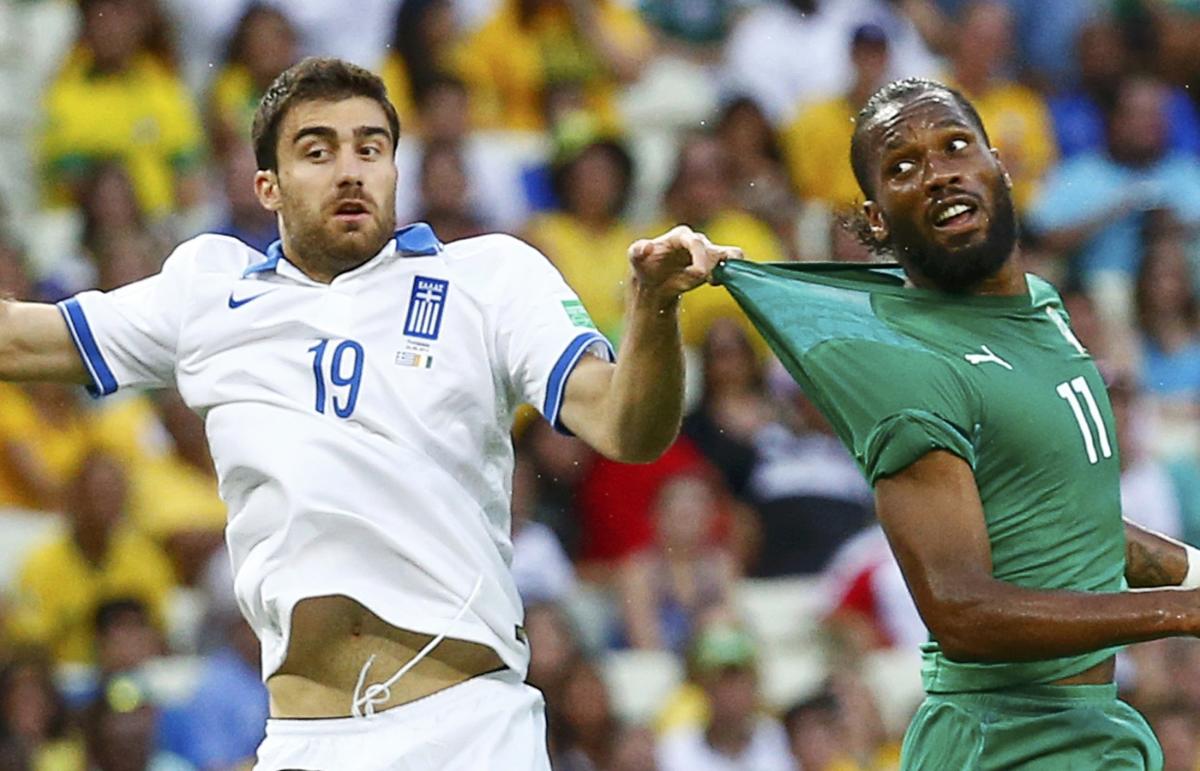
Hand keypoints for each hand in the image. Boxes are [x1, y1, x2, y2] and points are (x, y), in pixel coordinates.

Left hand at [627, 225, 743, 308]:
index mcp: (680, 236)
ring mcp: (708, 251)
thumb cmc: (645, 266)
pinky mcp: (716, 263)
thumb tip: (647, 246)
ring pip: (730, 254)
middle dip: (708, 269)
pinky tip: (714, 282)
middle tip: (701, 281)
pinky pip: (735, 260)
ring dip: (724, 269)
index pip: (697, 242)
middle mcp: (697, 241)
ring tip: (711, 281)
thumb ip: (638, 250)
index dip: (700, 257)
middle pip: (715, 251)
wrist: (654, 282)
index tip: (699, 274)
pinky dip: (733, 271)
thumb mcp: (635, 257)